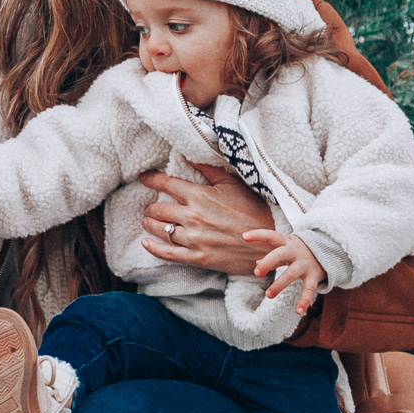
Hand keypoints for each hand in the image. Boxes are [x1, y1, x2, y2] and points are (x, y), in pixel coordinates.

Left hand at [139, 161, 273, 272]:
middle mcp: (193, 217)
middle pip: (159, 209)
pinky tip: (145, 242)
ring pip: (160, 230)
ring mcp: (194, 239)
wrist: (269, 242)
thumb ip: (208, 169)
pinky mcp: (198, 258)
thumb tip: (189, 154)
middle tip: (150, 205)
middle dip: (151, 206)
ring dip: (150, 223)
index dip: (151, 180)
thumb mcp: (232, 184)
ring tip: (148, 220)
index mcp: (200, 196)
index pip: (166, 184)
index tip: (143, 178)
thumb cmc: (254, 209)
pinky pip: (168, 253)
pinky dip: (153, 248)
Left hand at [245, 230, 327, 311]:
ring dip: (279, 285)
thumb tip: (256, 263)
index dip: (258, 235)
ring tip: (268, 295)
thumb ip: (271, 256)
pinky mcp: (314, 276)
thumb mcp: (285, 250)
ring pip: (291, 274)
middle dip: (268, 263)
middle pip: (280, 254)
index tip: (244, 237)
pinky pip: (308, 289)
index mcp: (286, 243)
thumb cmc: (298, 251)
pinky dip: (304, 301)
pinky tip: (298, 311)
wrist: (328, 250)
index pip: (271, 236)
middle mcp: (295, 252)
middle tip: (257, 273)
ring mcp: (305, 264)